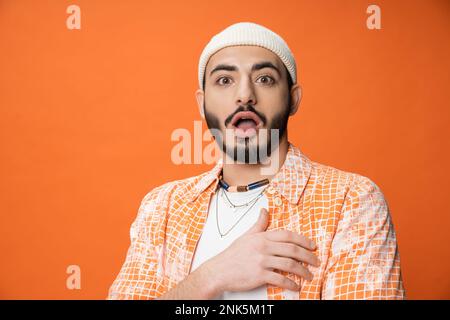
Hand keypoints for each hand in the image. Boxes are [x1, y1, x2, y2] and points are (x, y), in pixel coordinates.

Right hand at [201, 208, 319, 293]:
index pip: (287, 235)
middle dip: (308, 256)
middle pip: (292, 249)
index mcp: (262, 237)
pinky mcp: (259, 275)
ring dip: (303, 271)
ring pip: (289, 264)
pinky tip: (296, 287)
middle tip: (316, 261)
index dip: (303, 240)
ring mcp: (262, 261)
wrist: (218, 271)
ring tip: (309, 276)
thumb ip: (258, 224)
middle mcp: (263, 247)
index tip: (312, 246)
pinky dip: (291, 284)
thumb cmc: (232, 255)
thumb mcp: (246, 236)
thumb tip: (265, 210)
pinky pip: (280, 279)